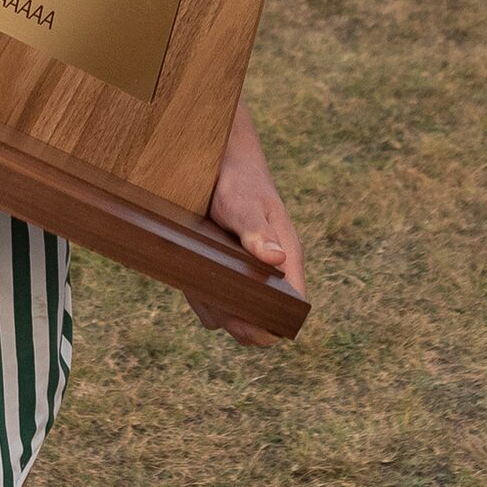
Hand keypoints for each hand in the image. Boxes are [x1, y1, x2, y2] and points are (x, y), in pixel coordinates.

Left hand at [188, 105, 303, 345]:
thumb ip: (257, 232)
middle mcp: (268, 272)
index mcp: (286, 259)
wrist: (219, 163)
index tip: (248, 320)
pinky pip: (217, 300)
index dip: (274, 323)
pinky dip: (205, 300)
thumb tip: (277, 259)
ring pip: (237, 314)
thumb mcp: (245, 205)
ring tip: (204, 288)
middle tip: (219, 306)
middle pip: (263, 319)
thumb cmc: (239, 182)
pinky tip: (193, 282)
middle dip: (242, 322)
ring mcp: (246, 274)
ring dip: (219, 311)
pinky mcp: (224, 272)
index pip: (293, 306)